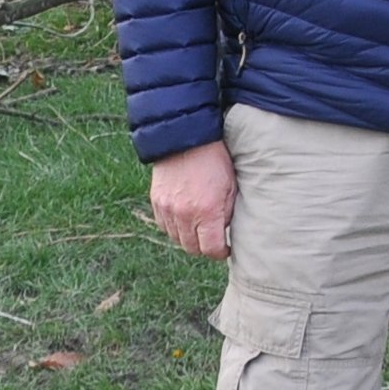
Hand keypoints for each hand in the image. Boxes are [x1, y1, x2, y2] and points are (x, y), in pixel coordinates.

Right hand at [149, 140, 236, 258]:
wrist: (186, 136)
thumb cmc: (215, 159)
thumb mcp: (231, 186)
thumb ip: (228, 213)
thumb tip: (225, 233)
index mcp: (207, 212)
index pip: (211, 250)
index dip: (220, 253)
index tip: (226, 249)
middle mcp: (184, 215)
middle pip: (192, 249)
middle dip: (204, 247)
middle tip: (213, 238)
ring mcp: (167, 209)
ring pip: (177, 239)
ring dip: (188, 238)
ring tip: (199, 227)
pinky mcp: (156, 201)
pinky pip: (164, 226)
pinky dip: (174, 227)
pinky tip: (184, 217)